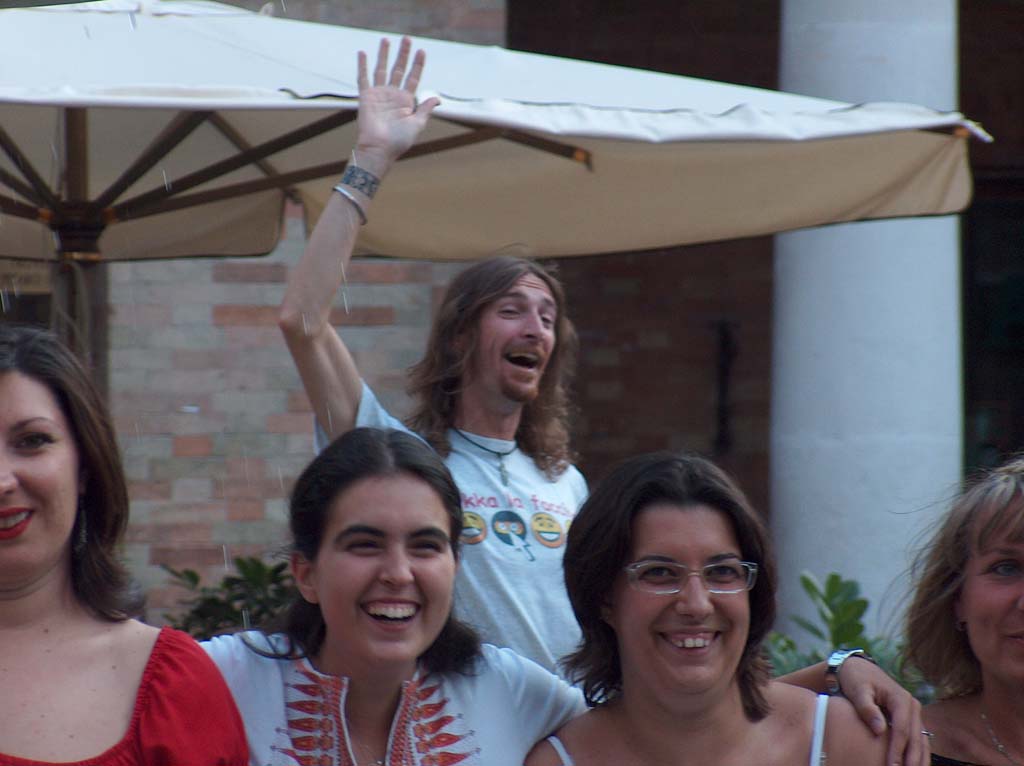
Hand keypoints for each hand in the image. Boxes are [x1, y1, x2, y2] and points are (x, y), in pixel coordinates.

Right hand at [355, 37, 439, 169]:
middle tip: (407, 39)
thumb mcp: (417, 125)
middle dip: (403, 54)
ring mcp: (379, 94)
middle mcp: (392, 95)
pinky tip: (362, 53)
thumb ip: (425, 109)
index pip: (413, 78)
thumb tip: (437, 98)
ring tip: (386, 40)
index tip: (422, 51)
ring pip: (382, 69)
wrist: (379, 149)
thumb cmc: (398, 141)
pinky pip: (364, 78)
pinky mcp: (366, 97)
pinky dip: (362, 65)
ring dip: (384, 54)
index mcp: (406, 101)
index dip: (418, 65)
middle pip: (399, 69)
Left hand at [839, 658, 927, 765]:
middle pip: (916, 738)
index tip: (892, 765)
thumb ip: (867, 709)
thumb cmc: (856, 679)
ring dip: (919, 759)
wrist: (858, 668)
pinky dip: (917, 753)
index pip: (902, 729)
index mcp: (901, 698)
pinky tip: (913, 765)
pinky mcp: (910, 719)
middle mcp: (912, 706)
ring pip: (922, 740)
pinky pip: (917, 739)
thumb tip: (880, 730)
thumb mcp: (858, 690)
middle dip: (912, 759)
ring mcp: (913, 713)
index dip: (898, 749)